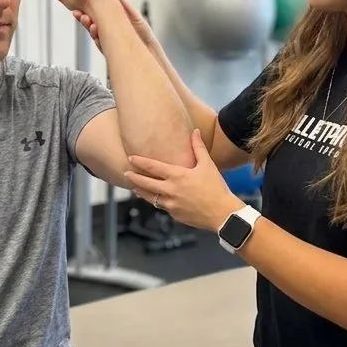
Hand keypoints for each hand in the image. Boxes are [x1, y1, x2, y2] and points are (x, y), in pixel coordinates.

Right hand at [73, 0, 153, 50]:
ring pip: (96, 36)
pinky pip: (103, 46)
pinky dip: (99, 40)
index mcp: (115, 24)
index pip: (98, 16)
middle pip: (93, 26)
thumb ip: (126, 7)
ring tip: (89, 24)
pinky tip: (97, 35)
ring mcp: (111, 44)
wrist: (153, 57)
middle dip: (85, 21)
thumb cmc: (146, 40)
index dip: (88, 12)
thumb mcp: (137, 19)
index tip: (81, 8)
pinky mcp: (113, 53)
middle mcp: (110, 34)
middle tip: (80, 15)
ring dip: (91, 30)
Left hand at [124, 129, 244, 232]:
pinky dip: (156, 202)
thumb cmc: (216, 188)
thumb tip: (195, 131)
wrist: (222, 214)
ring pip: (150, 198)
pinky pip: (162, 207)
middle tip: (125, 173)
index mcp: (177, 176)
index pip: (152, 167)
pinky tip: (154, 199)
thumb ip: (198, 147)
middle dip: (134, 178)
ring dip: (141, 191)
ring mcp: (171, 204)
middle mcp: (170, 190)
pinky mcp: (174, 215)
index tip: (130, 158)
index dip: (140, 162)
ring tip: (134, 188)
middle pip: (145, 183)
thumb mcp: (208, 165)